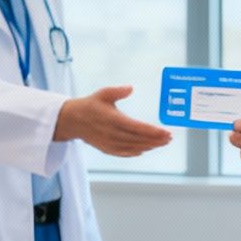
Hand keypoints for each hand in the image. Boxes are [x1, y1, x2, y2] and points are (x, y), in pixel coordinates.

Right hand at [53, 86, 174, 157]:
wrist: (72, 120)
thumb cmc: (89, 105)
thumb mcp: (102, 94)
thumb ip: (118, 91)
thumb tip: (131, 88)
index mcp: (112, 119)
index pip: (137, 127)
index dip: (153, 131)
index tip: (166, 132)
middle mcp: (111, 133)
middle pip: (138, 139)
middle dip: (156, 139)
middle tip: (169, 138)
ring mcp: (108, 143)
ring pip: (133, 147)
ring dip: (149, 146)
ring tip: (162, 143)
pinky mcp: (106, 148)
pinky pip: (124, 153)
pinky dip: (136, 152)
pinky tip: (145, 149)